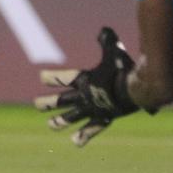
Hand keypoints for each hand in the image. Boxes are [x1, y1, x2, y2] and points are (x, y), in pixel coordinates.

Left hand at [35, 27, 139, 146]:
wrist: (137, 88)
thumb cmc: (124, 67)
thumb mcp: (114, 49)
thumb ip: (107, 40)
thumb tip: (103, 30)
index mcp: (83, 79)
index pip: (60, 78)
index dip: (49, 78)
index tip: (41, 78)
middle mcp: (84, 96)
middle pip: (60, 100)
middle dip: (47, 103)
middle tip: (36, 105)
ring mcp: (93, 109)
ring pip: (71, 117)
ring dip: (59, 121)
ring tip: (50, 125)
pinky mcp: (104, 118)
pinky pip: (91, 129)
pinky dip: (83, 136)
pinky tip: (74, 142)